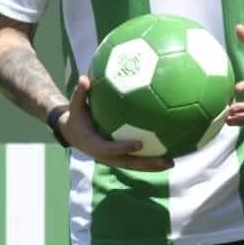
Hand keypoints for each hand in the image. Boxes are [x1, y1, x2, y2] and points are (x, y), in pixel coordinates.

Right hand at [58, 76, 172, 170]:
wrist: (72, 132)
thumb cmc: (76, 117)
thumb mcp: (75, 106)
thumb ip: (80, 94)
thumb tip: (84, 78)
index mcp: (94, 144)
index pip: (110, 149)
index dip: (124, 148)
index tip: (140, 144)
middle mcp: (105, 156)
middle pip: (128, 163)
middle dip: (147, 163)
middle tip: (165, 160)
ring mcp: (113, 159)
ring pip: (134, 165)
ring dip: (152, 166)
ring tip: (172, 162)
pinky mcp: (118, 158)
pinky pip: (135, 160)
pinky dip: (150, 159)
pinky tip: (167, 153)